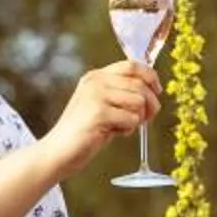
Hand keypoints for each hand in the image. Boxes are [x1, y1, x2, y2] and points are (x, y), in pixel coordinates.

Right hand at [43, 60, 162, 162]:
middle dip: (151, 104)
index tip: (157, 91)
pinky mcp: (99, 113)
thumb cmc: (85, 131)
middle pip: (140, 85)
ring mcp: (96, 96)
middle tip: (146, 119)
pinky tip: (111, 134)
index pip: (132, 65)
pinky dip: (127, 130)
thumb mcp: (103, 105)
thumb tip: (152, 90)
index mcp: (96, 76)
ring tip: (120, 127)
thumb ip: (122, 94)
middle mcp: (95, 81)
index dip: (150, 76)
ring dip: (137, 118)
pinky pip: (131, 119)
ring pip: (139, 101)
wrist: (59, 151)